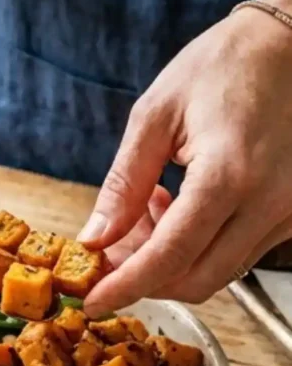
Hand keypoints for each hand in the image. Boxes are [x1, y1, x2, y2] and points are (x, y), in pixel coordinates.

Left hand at [79, 0, 291, 314]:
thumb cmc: (225, 64)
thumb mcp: (156, 115)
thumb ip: (124, 184)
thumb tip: (96, 237)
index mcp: (228, 176)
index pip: (170, 257)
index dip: (126, 286)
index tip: (93, 301)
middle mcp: (269, 204)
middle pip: (199, 280)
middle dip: (147, 278)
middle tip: (114, 249)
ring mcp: (290, 213)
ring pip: (222, 271)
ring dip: (175, 261)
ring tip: (150, 211)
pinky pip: (242, 252)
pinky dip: (203, 246)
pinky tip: (183, 206)